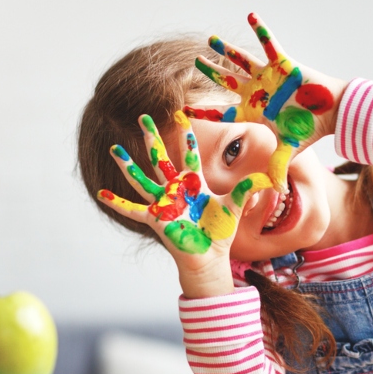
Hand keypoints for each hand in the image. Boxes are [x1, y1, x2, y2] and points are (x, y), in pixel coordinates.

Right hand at [97, 113, 271, 292]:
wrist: (210, 257)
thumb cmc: (219, 233)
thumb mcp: (235, 206)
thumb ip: (248, 189)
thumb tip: (271, 178)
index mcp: (194, 184)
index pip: (190, 154)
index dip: (186, 136)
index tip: (181, 115)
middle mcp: (176, 190)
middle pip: (161, 158)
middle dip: (152, 138)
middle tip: (143, 117)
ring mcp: (164, 204)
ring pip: (142, 179)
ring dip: (128, 165)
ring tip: (114, 149)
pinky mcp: (156, 219)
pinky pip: (132, 209)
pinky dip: (117, 202)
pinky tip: (101, 194)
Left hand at [185, 13, 346, 192]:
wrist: (332, 112)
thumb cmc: (310, 129)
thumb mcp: (290, 149)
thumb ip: (278, 167)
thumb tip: (276, 193)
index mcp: (254, 111)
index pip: (223, 112)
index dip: (203, 112)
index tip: (182, 111)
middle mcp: (257, 91)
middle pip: (226, 82)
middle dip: (211, 73)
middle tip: (195, 63)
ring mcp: (268, 76)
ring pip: (241, 60)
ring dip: (226, 49)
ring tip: (210, 40)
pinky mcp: (283, 62)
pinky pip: (269, 43)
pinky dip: (261, 29)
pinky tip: (250, 15)